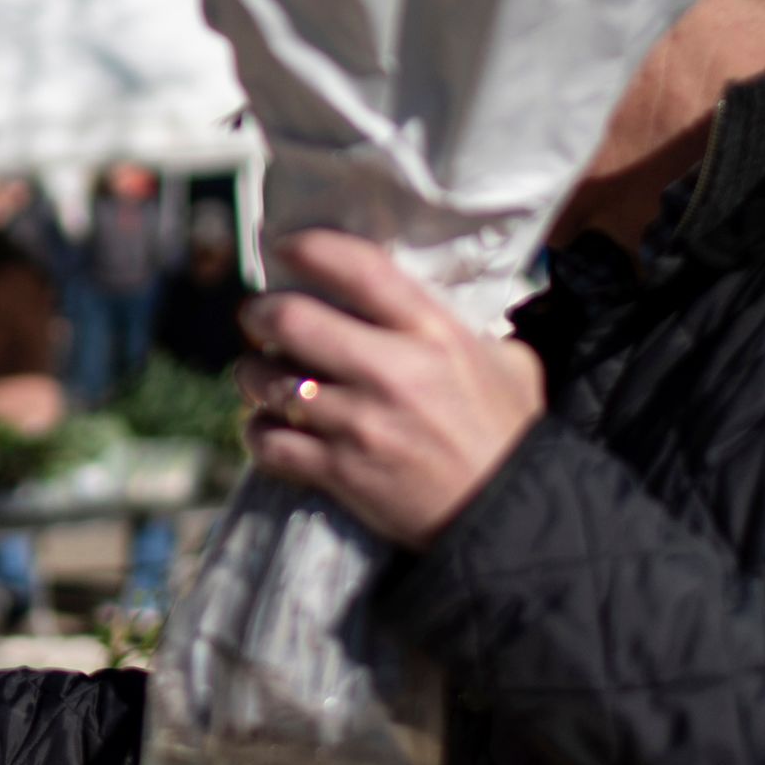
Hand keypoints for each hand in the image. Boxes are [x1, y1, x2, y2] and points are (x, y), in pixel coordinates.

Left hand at [241, 231, 545, 546]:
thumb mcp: (510, 362)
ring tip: (260, 375)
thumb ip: (469, 325)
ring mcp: (360, 424)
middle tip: (259, 318)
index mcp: (433, 333)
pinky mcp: (340, 472)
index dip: (309, 247)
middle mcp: (390, 371)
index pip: (357, 267)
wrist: (511, 516)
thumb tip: (429, 298)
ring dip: (253, 374)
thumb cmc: (510, 433)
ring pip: (267, 381)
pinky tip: (269, 428)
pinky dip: (258, 432)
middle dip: (260, 313)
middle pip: (290, 319)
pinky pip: (268, 442)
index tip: (287, 247)